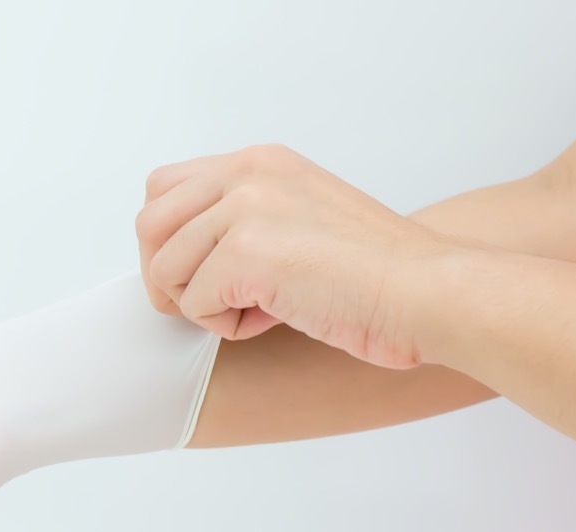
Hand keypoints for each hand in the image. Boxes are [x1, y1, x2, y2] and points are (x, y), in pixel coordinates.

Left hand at [135, 143, 457, 368]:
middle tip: (210, 304)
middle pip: (148, 224)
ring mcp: (247, 208)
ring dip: (198, 304)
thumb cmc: (375, 275)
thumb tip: (177, 257)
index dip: (171, 242)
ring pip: (164, 268)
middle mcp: (248, 173)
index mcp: (259, 162)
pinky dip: (226, 326)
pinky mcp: (248, 252)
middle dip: (168, 276)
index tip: (204, 275)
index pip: (165, 189)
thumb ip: (242, 221)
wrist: (427, 292)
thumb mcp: (299, 220)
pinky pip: (193, 304)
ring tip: (254, 310)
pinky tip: (275, 318)